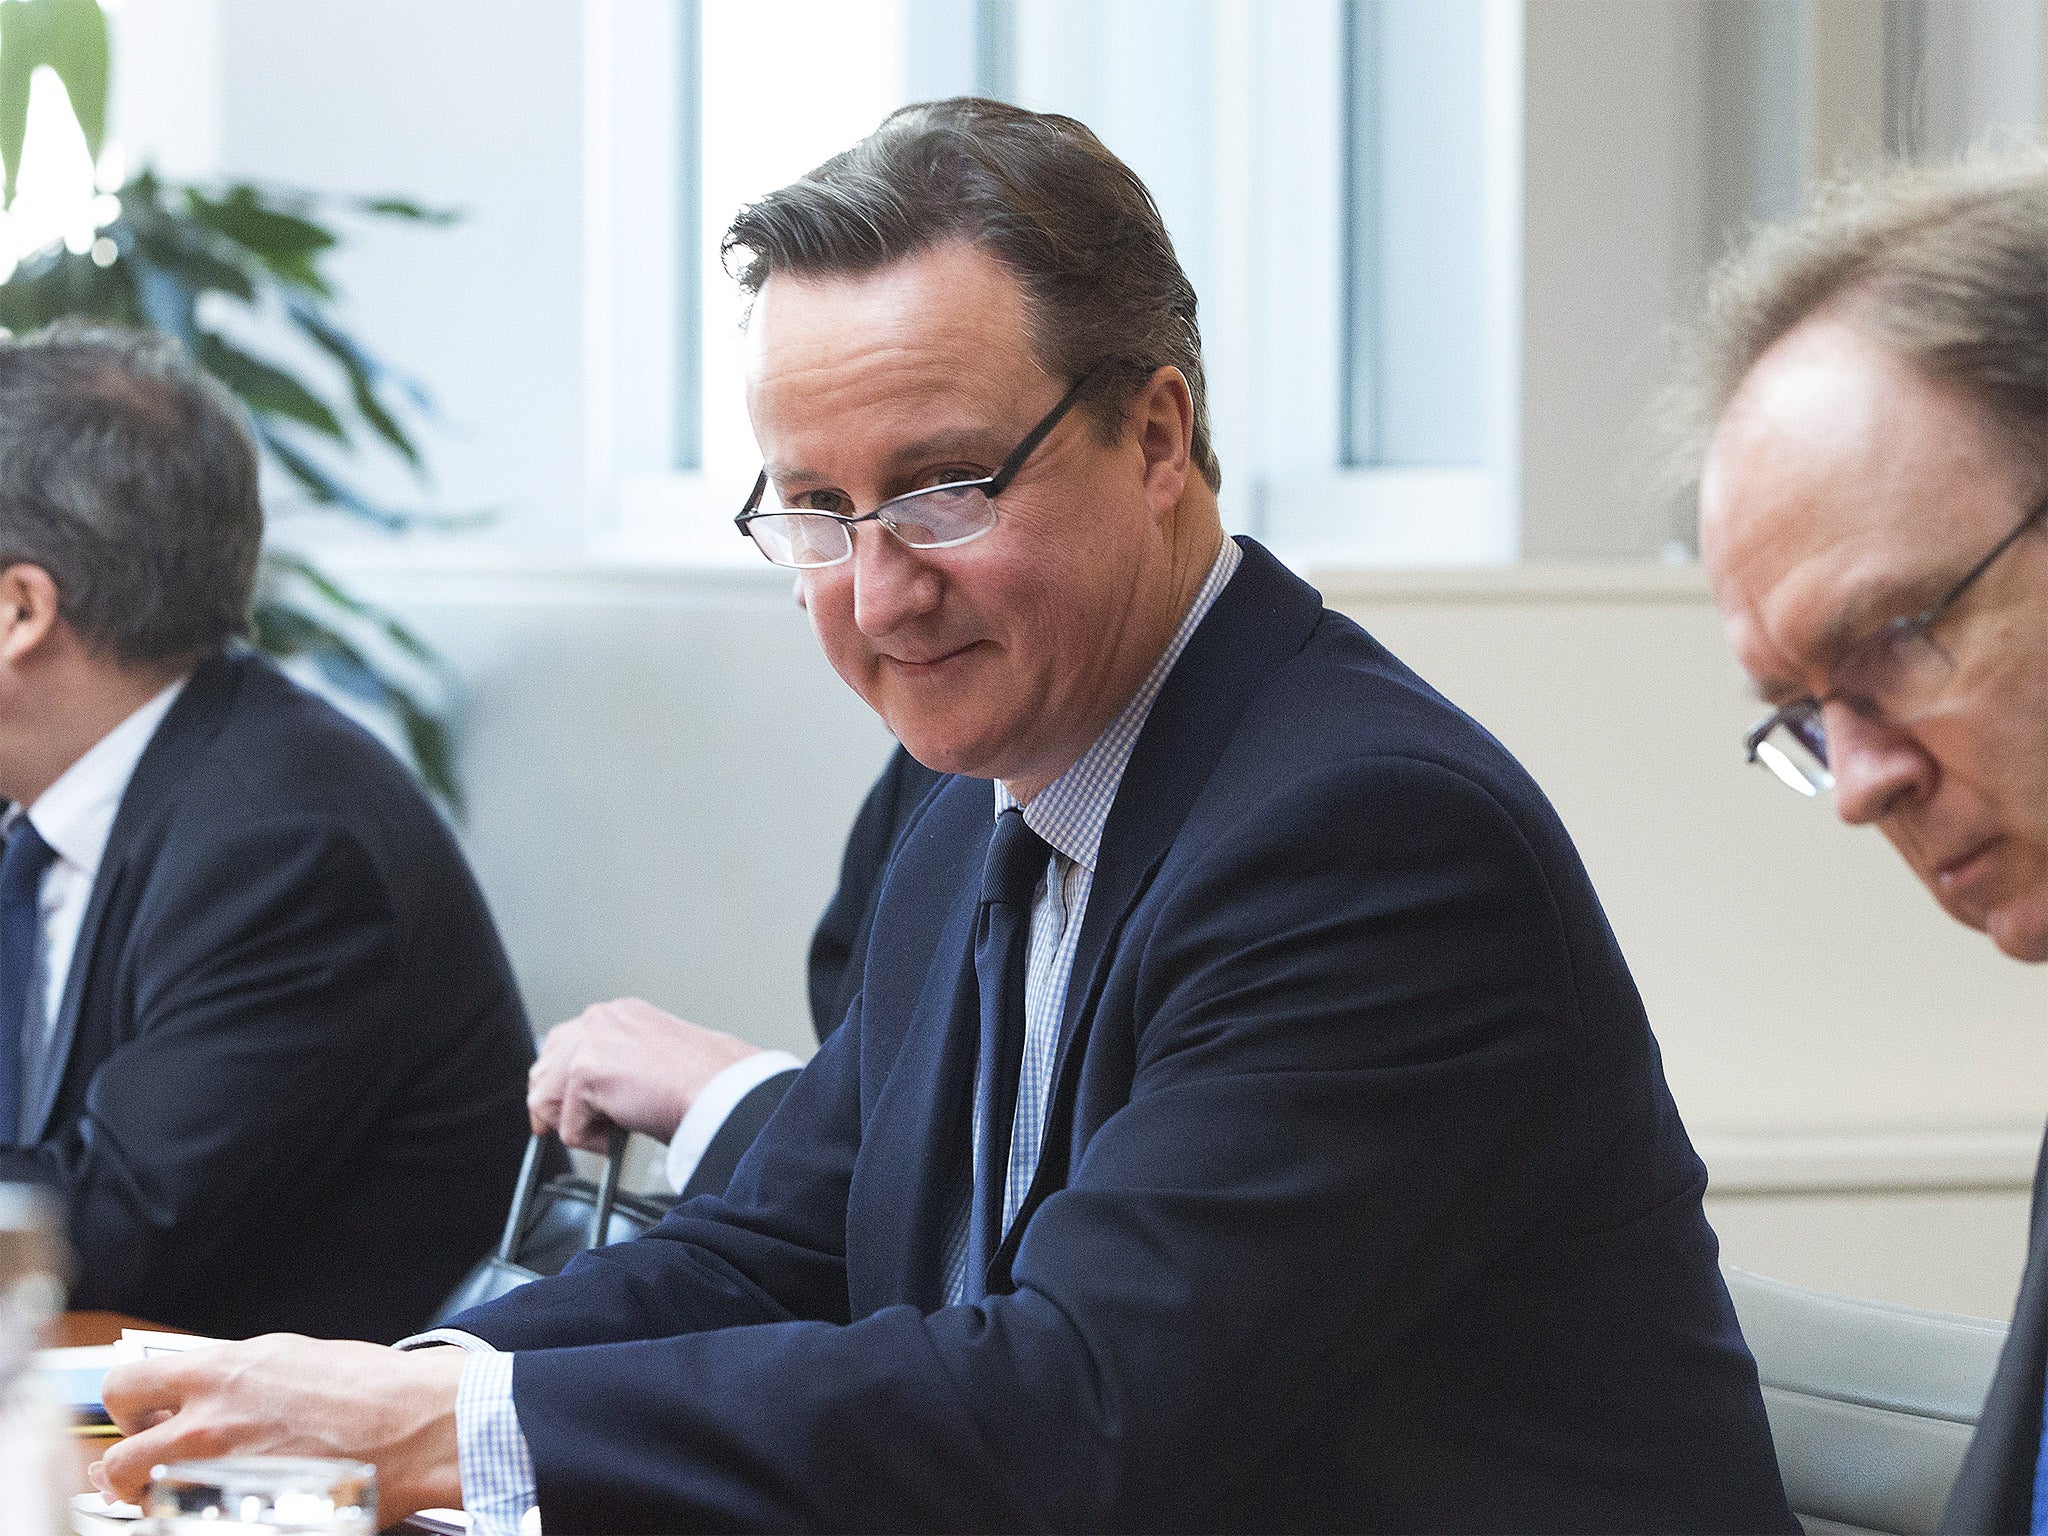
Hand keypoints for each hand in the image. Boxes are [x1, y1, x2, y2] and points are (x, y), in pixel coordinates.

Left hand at [92, 1335, 464, 1517]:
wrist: (414, 1424)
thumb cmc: (368, 1387)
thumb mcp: (287, 1355)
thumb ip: (232, 1373)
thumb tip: (199, 1387)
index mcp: (218, 1374)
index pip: (125, 1386)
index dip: (129, 1406)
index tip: (145, 1414)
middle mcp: (207, 1426)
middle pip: (118, 1460)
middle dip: (127, 1465)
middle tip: (153, 1464)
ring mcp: (220, 1477)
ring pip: (145, 1502)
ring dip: (156, 1497)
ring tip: (184, 1491)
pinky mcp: (239, 1515)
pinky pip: (191, 1523)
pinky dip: (201, 1517)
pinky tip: (231, 1506)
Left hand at [528, 998, 761, 1152]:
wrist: (723, 1090)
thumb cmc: (705, 1083)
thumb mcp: (651, 1063)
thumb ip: (616, 1068)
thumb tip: (591, 1097)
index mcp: (619, 1015)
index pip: (563, 1046)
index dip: (560, 1087)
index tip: (564, 1111)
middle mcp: (600, 1019)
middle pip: (543, 1070)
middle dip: (557, 1106)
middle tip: (586, 1129)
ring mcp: (590, 1041)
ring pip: (545, 1098)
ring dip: (578, 1123)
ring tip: (618, 1128)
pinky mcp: (585, 1071)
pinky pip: (568, 1127)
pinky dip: (594, 1142)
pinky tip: (625, 1132)